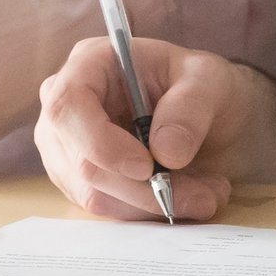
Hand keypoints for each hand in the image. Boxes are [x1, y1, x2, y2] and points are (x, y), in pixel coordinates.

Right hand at [34, 35, 261, 221]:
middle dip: (146, 188)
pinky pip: (108, 208)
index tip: (148, 167)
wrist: (204, 112)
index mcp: (88, 64)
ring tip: (207, 194)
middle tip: (205, 195)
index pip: (68, 106)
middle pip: (84, 162)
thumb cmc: (197, 83)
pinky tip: (188, 197)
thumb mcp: (209, 80)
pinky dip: (150, 212)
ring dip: (155, 204)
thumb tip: (166, 153)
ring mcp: (66, 148)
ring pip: (96, 194)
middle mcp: (66, 107)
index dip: (101, 143)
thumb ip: (190, 108)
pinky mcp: (79, 181)